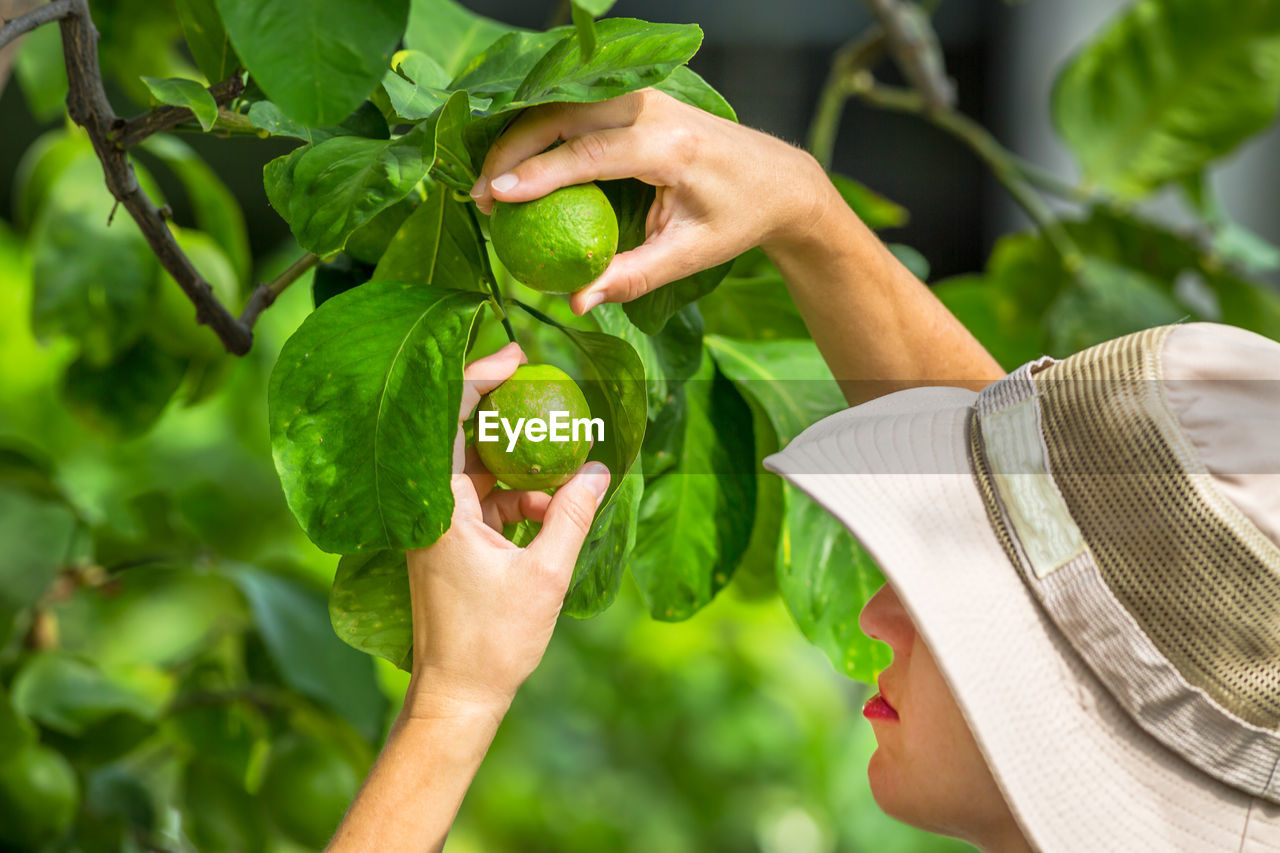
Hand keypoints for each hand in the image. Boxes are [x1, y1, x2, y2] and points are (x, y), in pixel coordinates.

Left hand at [403, 342, 609, 718]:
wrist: (457, 696)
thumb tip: (598, 470)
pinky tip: (552, 509)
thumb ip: (572, 515)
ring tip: (565, 467)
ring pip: (476, 472)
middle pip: (462, 439)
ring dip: (519, 466)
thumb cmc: (492, 640)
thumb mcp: (545, 572)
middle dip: (506, 416)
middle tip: (544, 390)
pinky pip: (481, 501)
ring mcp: (435, 527)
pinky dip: (514, 497)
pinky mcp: (447, 545)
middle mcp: (427, 510)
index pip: (450, 421)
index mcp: (438, 508)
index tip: (517, 358)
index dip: (479, 380)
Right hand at [470, 88, 837, 314]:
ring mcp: (644, 96)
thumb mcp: (690, 256)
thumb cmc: (736, 219)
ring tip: (492, 185)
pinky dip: (540, 129)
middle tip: (480, 197)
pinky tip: (516, 162)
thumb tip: (576, 303)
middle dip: (513, 150)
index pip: (591, 153)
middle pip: (565, 114)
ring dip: (520, 137)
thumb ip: (632, 278)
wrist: (776, 179)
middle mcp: (655, 109)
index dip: (538, 173)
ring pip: (563, 102)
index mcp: (672, 147)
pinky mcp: (635, 97)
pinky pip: (576, 105)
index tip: (495, 196)